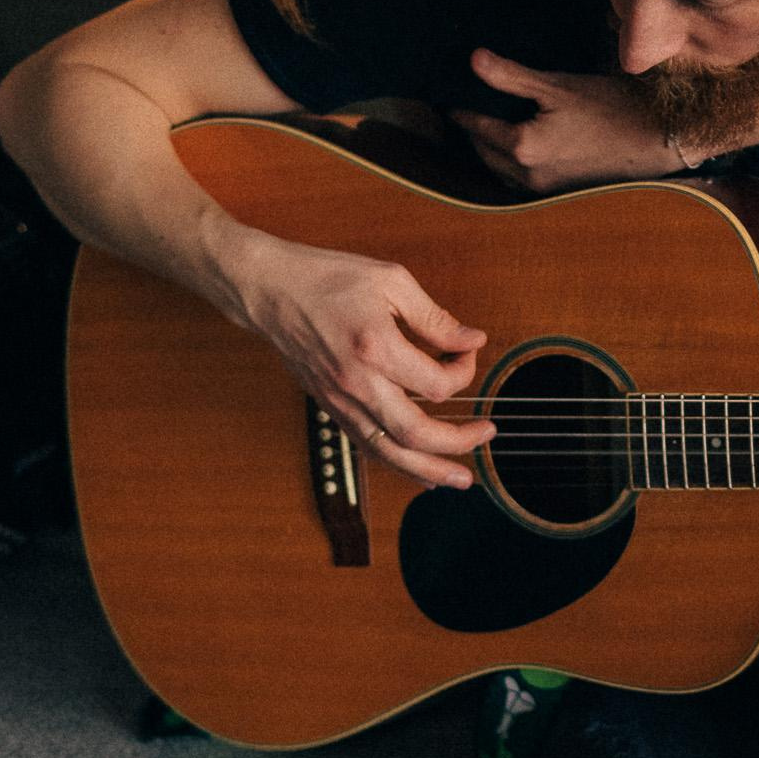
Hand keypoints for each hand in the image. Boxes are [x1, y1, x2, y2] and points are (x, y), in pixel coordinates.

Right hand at [230, 232, 490, 491]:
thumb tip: (473, 340)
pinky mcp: (331, 408)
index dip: (463, 371)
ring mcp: (341, 401)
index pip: (435, 382)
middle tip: (488, 434)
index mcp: (374, 346)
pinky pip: (369, 447)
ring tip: (462, 479)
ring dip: (431, 470)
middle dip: (458, 441)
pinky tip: (421, 472)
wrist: (270, 291)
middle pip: (416, 433)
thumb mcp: (390, 281)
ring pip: (390, 452)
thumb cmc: (326, 278)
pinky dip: (399, 464)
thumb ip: (434, 317)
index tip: (466, 350)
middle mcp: (357, 383)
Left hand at [450, 53, 672, 189]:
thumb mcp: (557, 86)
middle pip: (483, 152)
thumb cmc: (610, 108)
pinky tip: (515, 146)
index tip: (449, 98)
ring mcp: (543, 188)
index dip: (461, 110)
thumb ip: (511, 76)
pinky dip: (509, 162)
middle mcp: (527, 175)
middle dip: (471, 132)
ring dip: (489, 150)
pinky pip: (519, 179)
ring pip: (500, 169)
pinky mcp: (558, 192)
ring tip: (483, 126)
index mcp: (523, 147)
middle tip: (462, 108)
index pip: (475, 127)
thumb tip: (473, 59)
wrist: (654, 139)